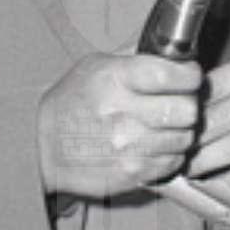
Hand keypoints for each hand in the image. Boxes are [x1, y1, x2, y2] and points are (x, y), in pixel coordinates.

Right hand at [37, 52, 201, 199]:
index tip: (189, 77)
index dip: (190, 75)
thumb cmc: (71, 103)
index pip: (174, 75)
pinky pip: (173, 162)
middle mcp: (122, 113)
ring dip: (180, 132)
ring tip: (162, 126)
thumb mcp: (96, 66)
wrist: (40, 146)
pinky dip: (169, 154)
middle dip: (187, 105)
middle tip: (177, 104)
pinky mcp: (130, 173)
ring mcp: (127, 147)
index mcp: (114, 79)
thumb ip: (137, 60)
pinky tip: (152, 146)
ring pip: (184, 138)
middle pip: (187, 109)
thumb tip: (177, 56)